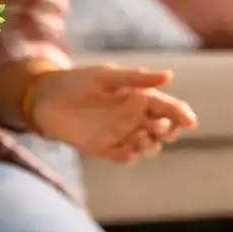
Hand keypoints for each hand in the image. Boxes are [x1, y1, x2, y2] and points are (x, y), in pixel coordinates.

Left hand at [27, 65, 197, 162]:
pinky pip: (125, 156)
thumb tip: (169, 76)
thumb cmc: (77, 82)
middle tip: (159, 126)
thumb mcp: (107, 75)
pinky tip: (127, 150)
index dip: (180, 114)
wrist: (44, 99)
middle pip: (163, 129)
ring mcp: (122, 134)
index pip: (167, 107)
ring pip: (148, 145)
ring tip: (141, 137)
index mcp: (140, 98)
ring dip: (150, 144)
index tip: (188, 120)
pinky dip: (130, 154)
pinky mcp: (107, 149)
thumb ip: (136, 77)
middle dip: (167, 130)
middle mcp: (135, 118)